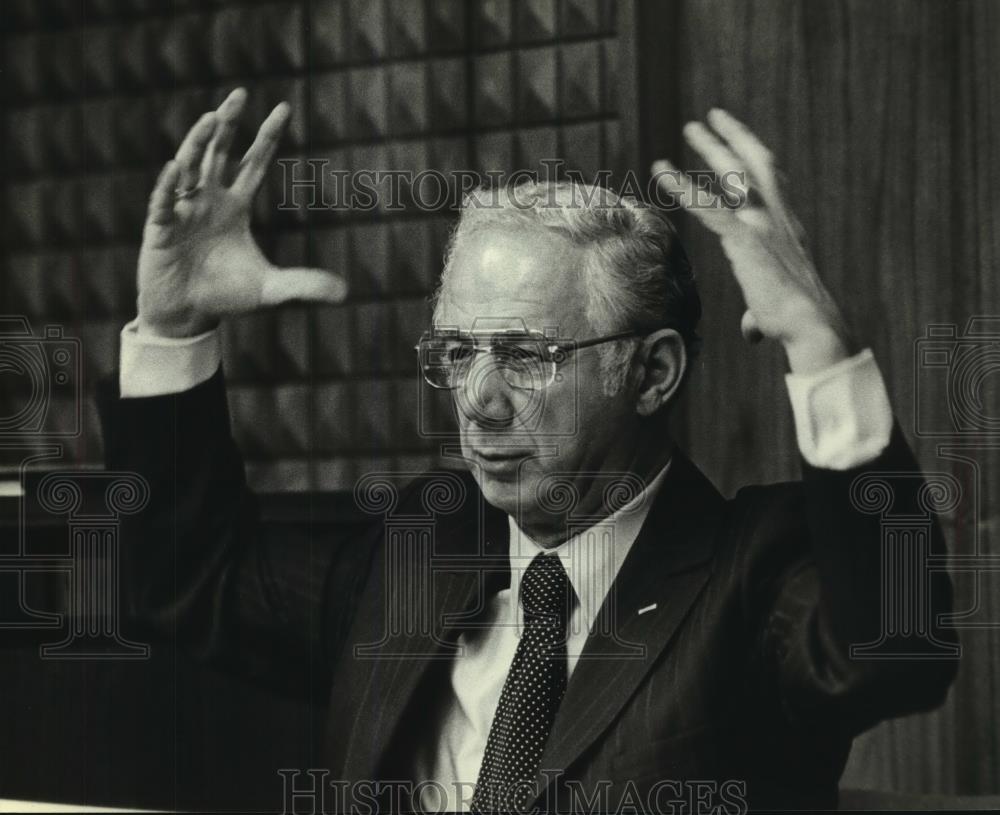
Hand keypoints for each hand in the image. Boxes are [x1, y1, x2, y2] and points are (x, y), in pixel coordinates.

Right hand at [137, 88, 346, 337]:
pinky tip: (175, 168)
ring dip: (199, 142)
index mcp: (235, 206)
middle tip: (239, 95)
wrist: (187, 313)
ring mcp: (182, 210)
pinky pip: (163, 202)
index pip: (253, 162)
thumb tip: (344, 293)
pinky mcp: (160, 228)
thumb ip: (304, 286)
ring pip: (190, 166)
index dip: (267, 137)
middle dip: (227, 124)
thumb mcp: (270, 290)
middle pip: (219, 152)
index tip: (283, 109)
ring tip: (211, 118)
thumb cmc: (225, 296)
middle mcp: (208, 199)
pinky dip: (168, 186)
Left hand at [653, 109, 853, 374]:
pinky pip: (707, 206)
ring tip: (691, 126)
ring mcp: (761, 225)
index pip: (770, 180)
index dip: (753, 155)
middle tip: (710, 116)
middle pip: (754, 164)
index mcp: (786, 228)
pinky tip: (663, 171)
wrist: (809, 324)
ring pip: (734, 173)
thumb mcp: (772, 310)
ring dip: (711, 147)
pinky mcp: (743, 240)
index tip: (737, 138)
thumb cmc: (793, 322)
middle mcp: (776, 218)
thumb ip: (757, 315)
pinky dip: (683, 186)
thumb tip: (752, 332)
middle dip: (732, 138)